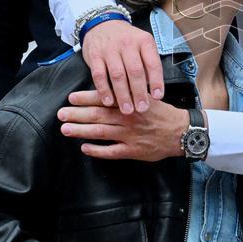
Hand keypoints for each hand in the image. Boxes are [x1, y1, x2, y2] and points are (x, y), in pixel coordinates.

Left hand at [59, 91, 189, 160]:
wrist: (182, 131)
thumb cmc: (163, 114)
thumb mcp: (148, 97)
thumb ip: (129, 94)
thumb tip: (109, 89)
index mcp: (131, 103)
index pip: (105, 98)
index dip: (86, 98)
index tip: (71, 97)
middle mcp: (128, 118)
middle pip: (98, 115)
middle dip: (77, 114)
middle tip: (61, 113)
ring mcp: (129, 136)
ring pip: (101, 132)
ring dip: (81, 130)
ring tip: (66, 129)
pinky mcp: (133, 151)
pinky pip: (111, 152)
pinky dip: (97, 150)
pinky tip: (85, 148)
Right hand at [81, 19, 163, 114]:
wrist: (102, 24)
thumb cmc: (126, 40)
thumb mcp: (142, 44)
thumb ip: (147, 63)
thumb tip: (153, 88)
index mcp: (144, 41)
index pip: (153, 63)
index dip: (156, 81)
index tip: (157, 97)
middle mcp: (128, 44)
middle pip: (135, 72)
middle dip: (139, 92)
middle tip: (142, 108)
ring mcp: (110, 49)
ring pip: (118, 75)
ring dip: (123, 95)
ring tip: (127, 109)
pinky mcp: (95, 55)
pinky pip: (99, 75)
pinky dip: (104, 90)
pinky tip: (109, 101)